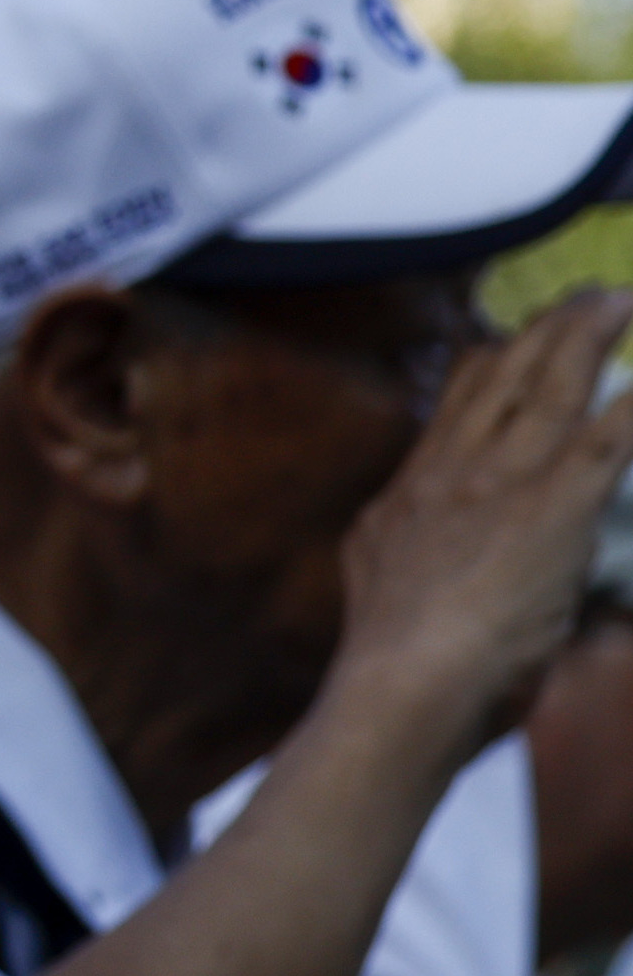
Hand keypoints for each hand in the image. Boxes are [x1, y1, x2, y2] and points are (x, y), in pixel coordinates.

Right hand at [329, 291, 632, 772]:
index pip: (460, 399)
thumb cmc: (387, 643)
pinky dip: (632, 407)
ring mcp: (504, 482)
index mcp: (417, 482)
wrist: (403, 677)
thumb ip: (389, 533)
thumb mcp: (369, 567)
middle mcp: (457, 467)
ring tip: (619, 301)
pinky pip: (606, 440)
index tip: (517, 335)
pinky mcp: (552, 508)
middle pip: (507, 375)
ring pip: (552, 388)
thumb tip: (390, 521)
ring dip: (591, 338)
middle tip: (589, 298)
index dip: (495, 358)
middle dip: (552, 330)